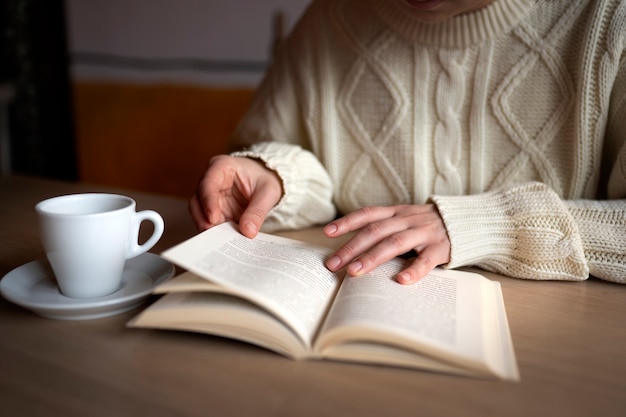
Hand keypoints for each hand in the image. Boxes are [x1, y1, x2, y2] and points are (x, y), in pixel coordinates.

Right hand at [189, 155, 282, 237]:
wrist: (265, 181)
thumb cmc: (264, 179)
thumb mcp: (268, 192)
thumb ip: (258, 211)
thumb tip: (247, 231)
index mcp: (222, 167)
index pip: (208, 183)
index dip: (208, 201)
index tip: (213, 219)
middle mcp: (211, 181)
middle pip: (197, 200)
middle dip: (203, 219)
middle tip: (214, 236)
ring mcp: (210, 197)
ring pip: (199, 214)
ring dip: (209, 227)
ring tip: (221, 241)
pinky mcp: (214, 211)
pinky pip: (210, 222)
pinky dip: (216, 232)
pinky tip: (224, 241)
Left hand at [323, 204, 450, 283]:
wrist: (466, 222)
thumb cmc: (427, 226)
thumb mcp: (405, 220)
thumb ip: (384, 229)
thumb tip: (351, 249)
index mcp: (397, 213)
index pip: (368, 215)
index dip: (347, 222)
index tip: (327, 232)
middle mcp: (408, 220)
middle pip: (375, 232)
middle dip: (351, 248)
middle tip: (333, 264)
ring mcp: (424, 233)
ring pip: (395, 243)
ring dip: (372, 258)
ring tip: (355, 272)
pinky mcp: (440, 248)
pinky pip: (426, 260)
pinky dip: (413, 270)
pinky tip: (400, 281)